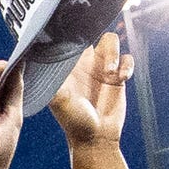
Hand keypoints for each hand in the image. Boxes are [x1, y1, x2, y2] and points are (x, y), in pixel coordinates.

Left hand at [48, 32, 131, 148]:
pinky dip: (127, 66)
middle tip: (96, 50)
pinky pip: (127, 59)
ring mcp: (102, 68)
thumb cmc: (73, 122)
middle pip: (92, 32)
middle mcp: (84, 63)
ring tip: (109, 73)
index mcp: (68, 65)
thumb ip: (53, 82)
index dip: (74, 31)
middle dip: (97, 34)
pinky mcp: (118, 77)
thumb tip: (40, 66)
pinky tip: (121, 79)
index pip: (70, 38)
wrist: (95, 138)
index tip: (79, 31)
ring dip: (114, 53)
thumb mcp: (59, 101)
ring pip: (111, 41)